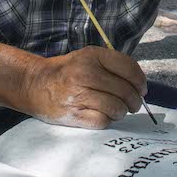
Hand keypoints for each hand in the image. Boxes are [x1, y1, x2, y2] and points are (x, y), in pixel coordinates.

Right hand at [23, 47, 146, 128]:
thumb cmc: (66, 72)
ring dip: (121, 112)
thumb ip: (112, 66)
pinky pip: (103, 121)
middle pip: (125, 91)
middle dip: (134, 101)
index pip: (128, 68)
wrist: (34, 85)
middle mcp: (85, 73)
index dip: (140, 81)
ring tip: (117, 110)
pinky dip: (107, 120)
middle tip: (134, 105)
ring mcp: (78, 94)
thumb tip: (140, 85)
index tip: (142, 89)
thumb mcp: (87, 58)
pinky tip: (103, 115)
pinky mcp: (73, 114)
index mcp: (91, 56)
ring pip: (117, 108)